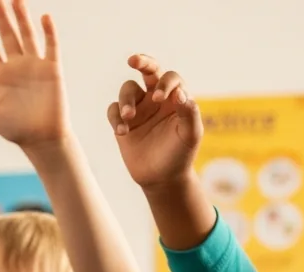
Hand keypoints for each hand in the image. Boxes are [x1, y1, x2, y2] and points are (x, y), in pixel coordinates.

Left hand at [0, 0, 67, 150]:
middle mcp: (16, 66)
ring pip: (27, 35)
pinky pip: (50, 46)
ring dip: (21, 18)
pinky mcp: (52, 70)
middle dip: (0, 17)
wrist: (42, 139)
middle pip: (7, 35)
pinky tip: (43, 17)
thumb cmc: (15, 130)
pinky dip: (48, 32)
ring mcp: (35, 66)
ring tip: (15, 0)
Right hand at [107, 54, 201, 190]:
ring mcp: (138, 109)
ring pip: (127, 90)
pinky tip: (123, 132)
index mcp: (175, 98)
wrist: (162, 178)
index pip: (170, 78)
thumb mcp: (190, 135)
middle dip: (141, 62)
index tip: (159, 97)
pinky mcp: (122, 122)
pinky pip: (113, 111)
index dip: (164, 83)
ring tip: (128, 118)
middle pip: (148, 71)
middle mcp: (156, 99)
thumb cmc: (180, 154)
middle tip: (133, 60)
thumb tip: (180, 93)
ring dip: (126, 101)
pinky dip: (116, 118)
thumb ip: (189, 112)